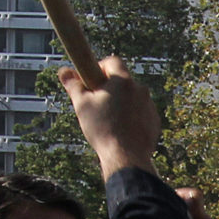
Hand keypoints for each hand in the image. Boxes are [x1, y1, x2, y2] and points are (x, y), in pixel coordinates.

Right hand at [61, 55, 159, 177]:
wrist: (126, 157)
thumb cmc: (103, 129)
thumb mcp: (82, 105)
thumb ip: (73, 85)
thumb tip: (64, 71)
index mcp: (123, 81)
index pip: (113, 61)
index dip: (100, 66)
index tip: (92, 79)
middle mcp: (141, 89)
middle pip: (123, 80)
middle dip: (109, 87)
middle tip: (97, 102)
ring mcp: (150, 105)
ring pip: (132, 97)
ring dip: (121, 102)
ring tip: (108, 119)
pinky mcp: (154, 121)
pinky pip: (141, 112)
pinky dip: (131, 116)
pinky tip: (121, 129)